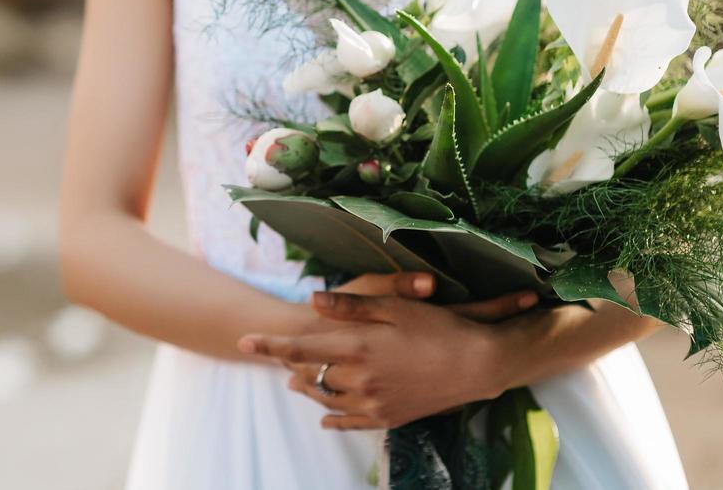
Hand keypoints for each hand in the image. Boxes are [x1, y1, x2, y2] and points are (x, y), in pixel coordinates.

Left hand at [238, 285, 538, 429]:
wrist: (478, 365)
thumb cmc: (439, 327)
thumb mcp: (394, 305)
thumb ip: (350, 306)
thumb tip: (311, 300)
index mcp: (358, 346)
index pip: (300, 348)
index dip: (269, 345)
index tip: (244, 341)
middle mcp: (360, 378)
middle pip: (310, 375)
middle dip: (290, 365)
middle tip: (277, 358)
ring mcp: (374, 402)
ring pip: (326, 399)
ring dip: (308, 390)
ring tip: (294, 383)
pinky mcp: (388, 417)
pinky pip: (349, 422)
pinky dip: (332, 417)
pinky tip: (325, 416)